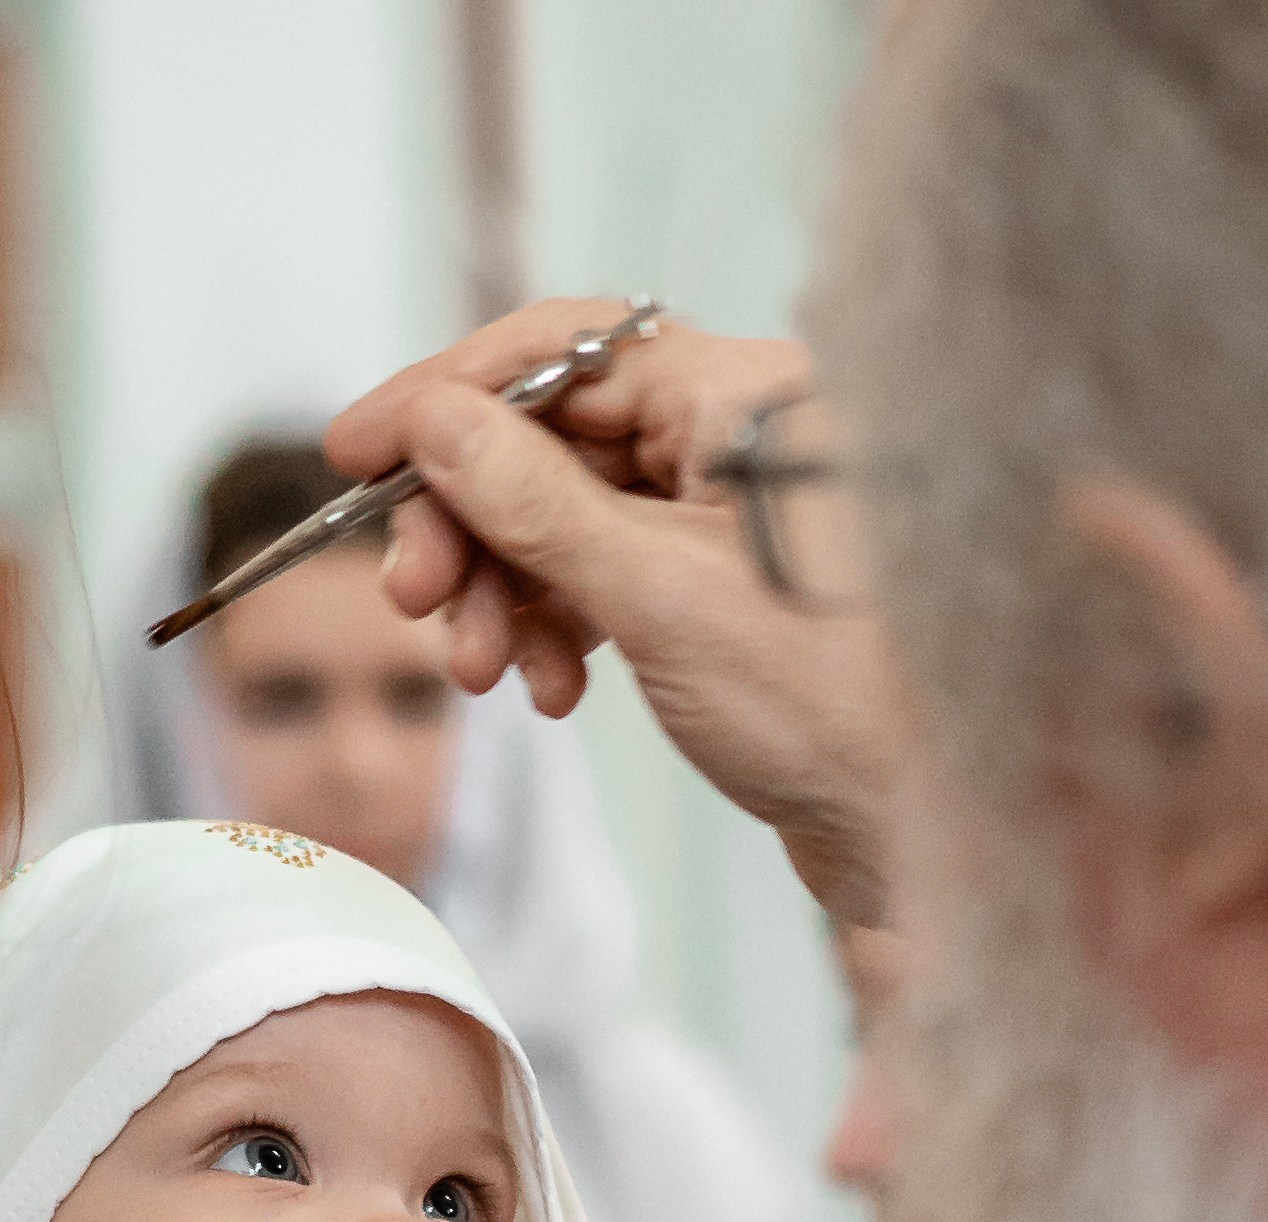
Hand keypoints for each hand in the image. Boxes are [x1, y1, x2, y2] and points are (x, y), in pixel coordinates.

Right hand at [326, 302, 894, 917]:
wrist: (912, 825)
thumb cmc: (824, 706)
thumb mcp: (656, 596)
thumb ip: (535, 504)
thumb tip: (437, 425)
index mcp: (741, 393)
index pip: (560, 350)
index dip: (445, 397)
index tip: (355, 455)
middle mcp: (738, 431)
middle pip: (550, 438)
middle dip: (468, 524)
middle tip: (414, 603)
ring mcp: (727, 511)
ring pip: (566, 517)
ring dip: (502, 591)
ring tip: (479, 673)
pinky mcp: (721, 584)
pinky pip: (604, 575)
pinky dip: (557, 627)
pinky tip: (554, 691)